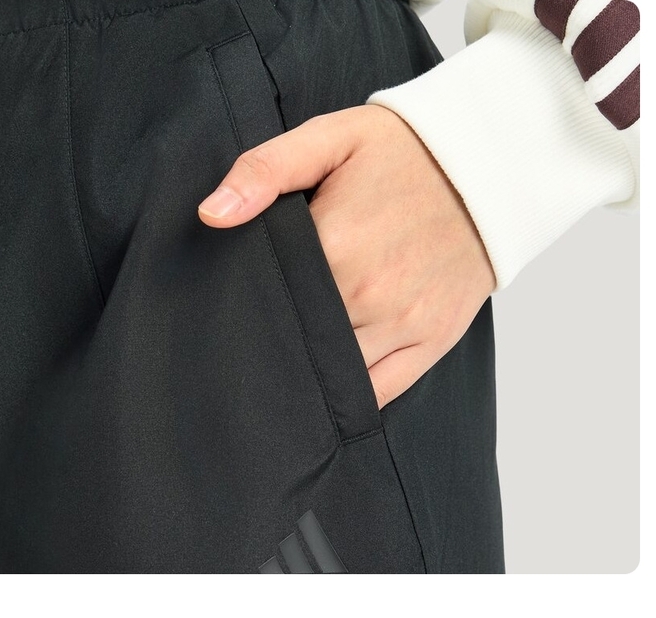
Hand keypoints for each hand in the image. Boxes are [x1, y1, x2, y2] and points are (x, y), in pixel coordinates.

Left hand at [198, 104, 495, 407]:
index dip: (246, 302)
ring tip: (286, 358)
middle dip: (273, 337)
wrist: (489, 168)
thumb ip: (264, 170)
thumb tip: (212, 214)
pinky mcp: (432, 340)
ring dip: (307, 370)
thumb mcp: (329, 139)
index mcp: (336, 247)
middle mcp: (369, 295)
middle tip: (256, 332)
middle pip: (297, 339)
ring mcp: (404, 323)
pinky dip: (350, 395)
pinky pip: (380, 391)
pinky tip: (327, 385)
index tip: (233, 302)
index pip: (268, 297)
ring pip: (335, 373)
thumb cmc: (402, 153)